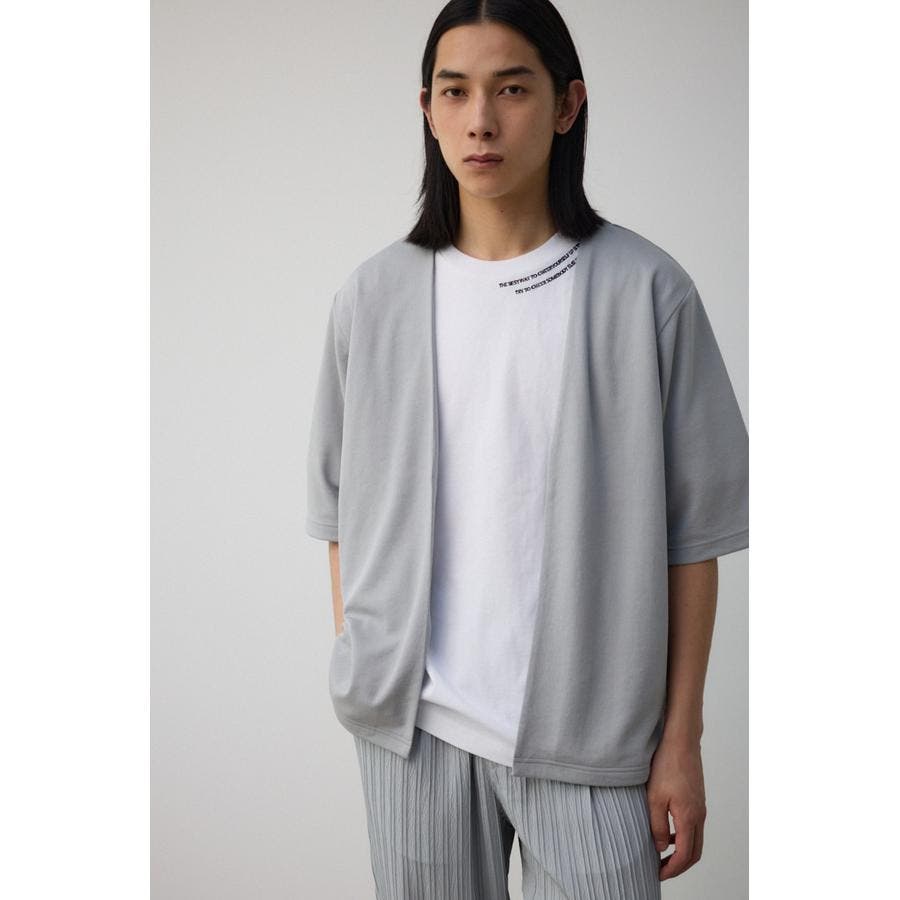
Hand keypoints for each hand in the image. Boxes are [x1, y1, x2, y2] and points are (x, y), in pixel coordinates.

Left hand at [646, 737, 706, 880]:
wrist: (681, 741)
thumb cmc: (666, 765)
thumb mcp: (654, 797)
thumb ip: (657, 825)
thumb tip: (661, 847)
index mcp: (689, 817)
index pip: (685, 854)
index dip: (672, 869)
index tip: (659, 873)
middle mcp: (699, 815)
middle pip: (695, 852)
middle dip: (679, 866)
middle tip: (662, 870)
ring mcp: (700, 807)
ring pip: (696, 840)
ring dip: (682, 852)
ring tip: (663, 855)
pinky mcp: (697, 799)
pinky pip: (694, 827)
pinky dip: (684, 837)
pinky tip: (669, 833)